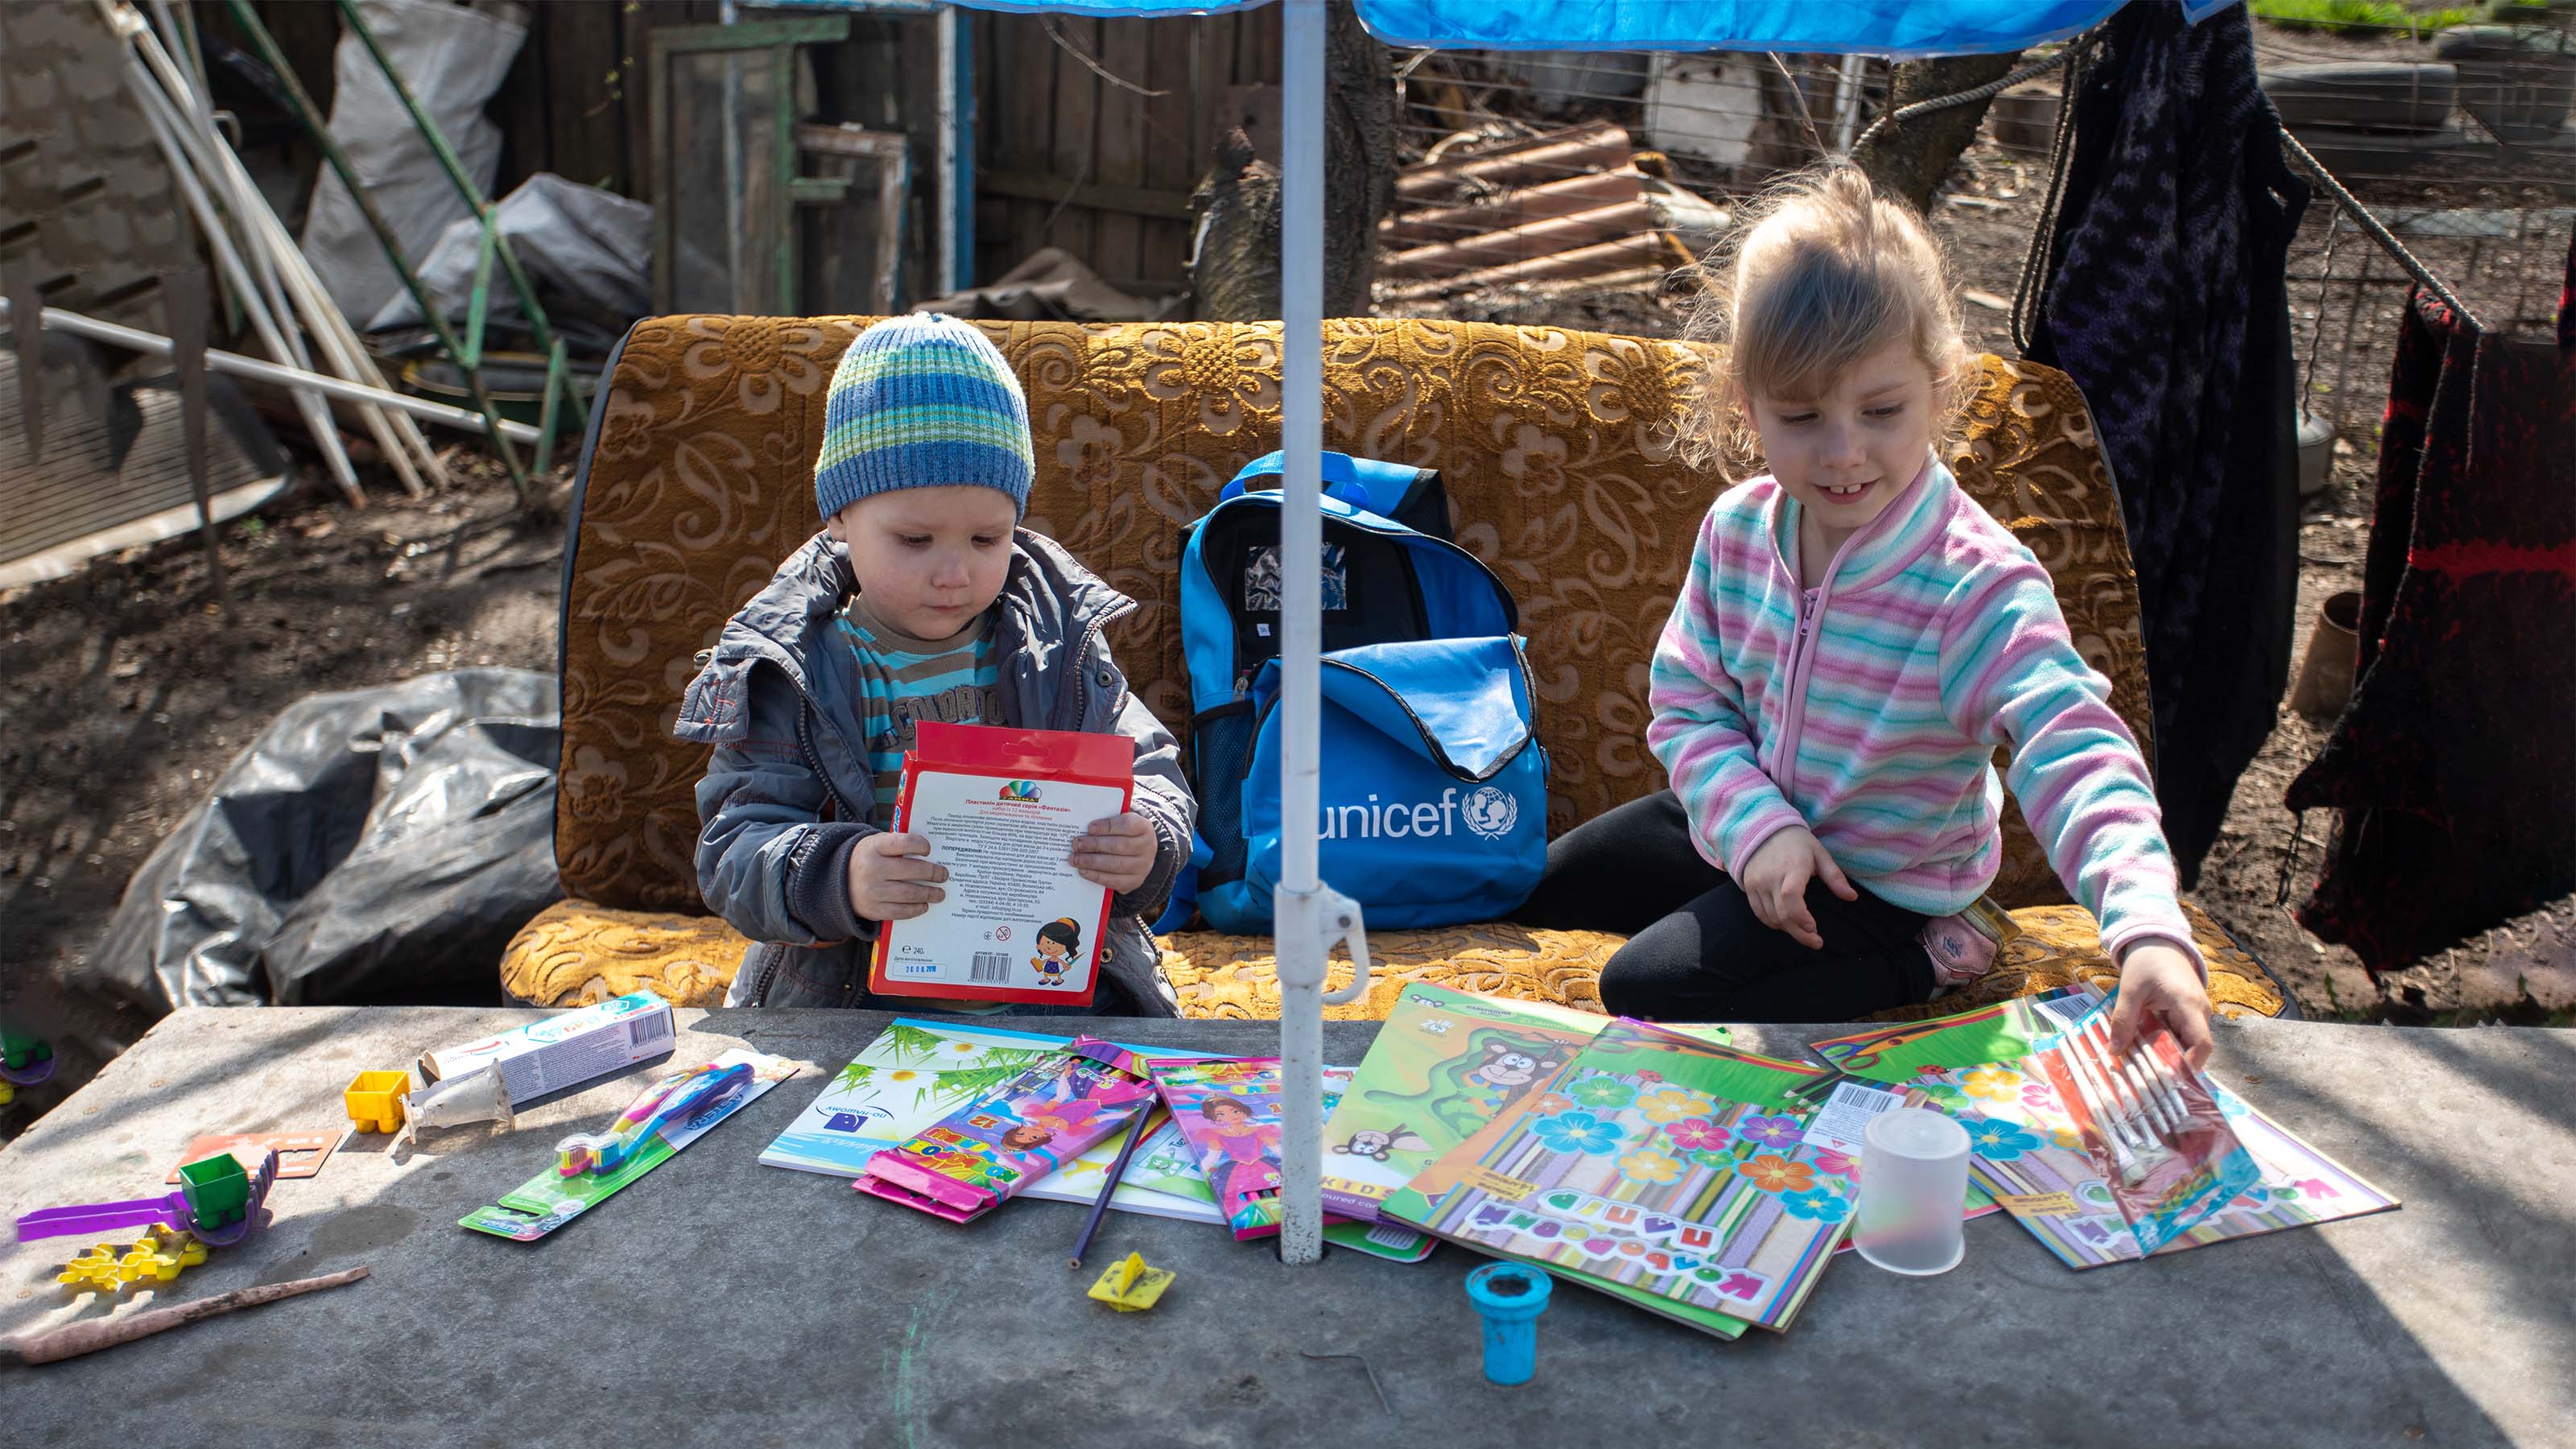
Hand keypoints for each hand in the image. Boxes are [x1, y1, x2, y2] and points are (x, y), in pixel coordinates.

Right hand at [846, 831, 945, 922]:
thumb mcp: (876, 844)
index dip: (919, 845)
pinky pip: (899, 911)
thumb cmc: (868, 859)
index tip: (929, 850)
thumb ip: (898, 845)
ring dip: (928, 894)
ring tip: (939, 893)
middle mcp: (871, 868)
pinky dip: (915, 909)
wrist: (837, 879)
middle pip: (910, 870)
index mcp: (873, 847)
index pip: (903, 843)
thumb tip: (932, 854)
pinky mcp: (872, 909)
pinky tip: (924, 905)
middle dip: (932, 873)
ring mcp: (871, 890)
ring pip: (908, 893)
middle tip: (943, 875)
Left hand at [1068, 812, 1155, 893]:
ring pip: (1116, 865)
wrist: (1139, 853)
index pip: (1126, 825)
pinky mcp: (1134, 881)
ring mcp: (1143, 866)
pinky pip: (1114, 881)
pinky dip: (1096, 876)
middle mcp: (1147, 847)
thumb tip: (1082, 823)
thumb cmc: (1124, 834)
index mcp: (1144, 827)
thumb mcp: (1120, 822)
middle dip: (1095, 845)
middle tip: (1076, 844)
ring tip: (1075, 859)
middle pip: (1119, 846)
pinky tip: (1083, 871)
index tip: (1090, 827)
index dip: (1107, 826)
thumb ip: (1106, 821)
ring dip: (1092, 862)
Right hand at [1739, 825, 1854, 950]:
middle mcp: (1771, 877)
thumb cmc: (1797, 843)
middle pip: (1782, 914)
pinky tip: (1786, 924)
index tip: (1814, 928)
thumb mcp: (1820, 854)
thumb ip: (1835, 877)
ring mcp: (1757, 883)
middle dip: (1800, 933)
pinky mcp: (1749, 887)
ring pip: (1771, 917)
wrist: (1763, 830)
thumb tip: (1852, 898)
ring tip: (1804, 931)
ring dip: (1789, 929)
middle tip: (1816, 942)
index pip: (1791, 896)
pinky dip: (1773, 923)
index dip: (1801, 916)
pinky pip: (1760, 913)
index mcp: (1792, 867)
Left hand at [2110, 939, 2212, 1069]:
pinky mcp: (2189, 1015)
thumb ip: (2123, 1020)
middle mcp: (2199, 1011)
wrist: (2159, 943)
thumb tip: (2114, 1051)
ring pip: (2186, 1043)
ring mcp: (2196, 1014)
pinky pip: (2181, 1035)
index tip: (2173, 1080)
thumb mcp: (2129, 990)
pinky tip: (2146, 1053)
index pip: (2202, 1041)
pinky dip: (2166, 1045)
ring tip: (2144, 1071)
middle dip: (2174, 1066)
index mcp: (2188, 1003)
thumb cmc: (2146, 962)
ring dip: (2168, 1057)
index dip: (2192, 1064)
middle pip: (2194, 1047)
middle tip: (2149, 1082)